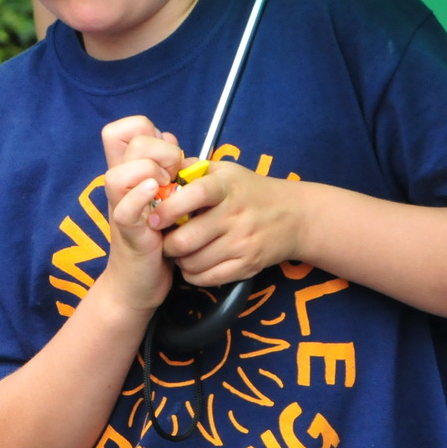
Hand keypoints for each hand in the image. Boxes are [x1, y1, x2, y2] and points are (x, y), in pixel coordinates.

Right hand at [96, 117, 183, 314]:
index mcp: (127, 173)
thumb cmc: (154, 236)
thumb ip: (162, 164)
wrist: (139, 282)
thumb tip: (167, 135)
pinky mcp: (127, 232)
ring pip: (118, 174)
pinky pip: (125, 209)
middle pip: (123, 142)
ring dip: (148, 173)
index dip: (145, 130)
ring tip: (163, 188)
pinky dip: (140, 197)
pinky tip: (156, 196)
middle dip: (157, 149)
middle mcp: (119, 186)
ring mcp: (120, 208)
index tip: (167, 155)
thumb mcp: (160, 193)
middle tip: (173, 174)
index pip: (121, 130)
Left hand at [152, 161, 304, 287]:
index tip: (153, 217)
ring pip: (194, 262)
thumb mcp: (226, 170)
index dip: (169, 208)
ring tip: (178, 251)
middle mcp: (235, 216)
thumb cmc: (250, 190)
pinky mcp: (247, 266)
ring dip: (178, 260)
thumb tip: (158, 170)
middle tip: (162, 239)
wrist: (294, 216)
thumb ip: (192, 169)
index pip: (196, 195)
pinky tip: (193, 264)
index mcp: (227, 187)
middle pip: (188, 239)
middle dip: (166, 243)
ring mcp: (242, 243)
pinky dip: (193, 274)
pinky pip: (208, 278)